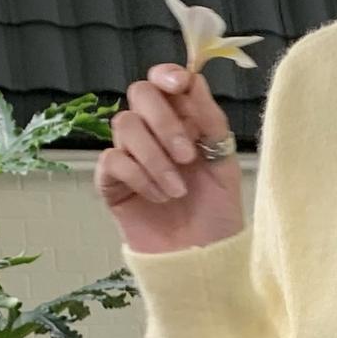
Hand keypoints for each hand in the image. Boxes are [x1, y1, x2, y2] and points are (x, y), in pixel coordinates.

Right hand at [95, 64, 245, 254]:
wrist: (203, 262)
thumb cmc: (217, 217)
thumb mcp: (224, 166)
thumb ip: (211, 123)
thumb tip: (195, 79)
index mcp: (183, 124)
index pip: (164, 83)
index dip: (168, 75)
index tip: (179, 84)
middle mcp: (153, 134)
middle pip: (140, 94)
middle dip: (165, 122)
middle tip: (187, 157)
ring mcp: (130, 156)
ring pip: (124, 125)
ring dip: (155, 158)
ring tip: (178, 191)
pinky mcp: (112, 183)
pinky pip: (112, 160)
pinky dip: (139, 176)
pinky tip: (159, 198)